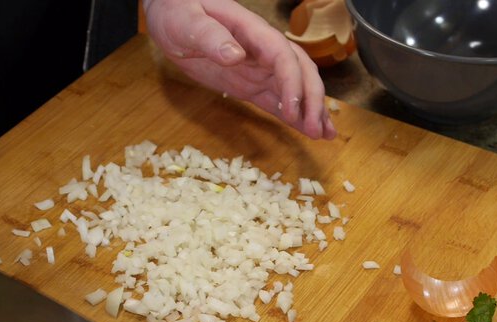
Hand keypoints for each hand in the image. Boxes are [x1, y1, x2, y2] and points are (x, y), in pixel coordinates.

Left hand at [143, 0, 335, 139]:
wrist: (170, 12)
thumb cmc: (178, 10)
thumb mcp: (188, 22)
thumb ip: (211, 37)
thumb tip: (235, 55)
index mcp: (252, 31)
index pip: (283, 57)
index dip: (292, 84)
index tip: (291, 112)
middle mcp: (263, 49)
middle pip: (300, 72)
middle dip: (312, 101)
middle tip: (317, 131)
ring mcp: (258, 67)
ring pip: (295, 87)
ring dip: (311, 110)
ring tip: (326, 135)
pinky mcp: (249, 83)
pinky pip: (276, 99)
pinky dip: (292, 115)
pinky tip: (306, 130)